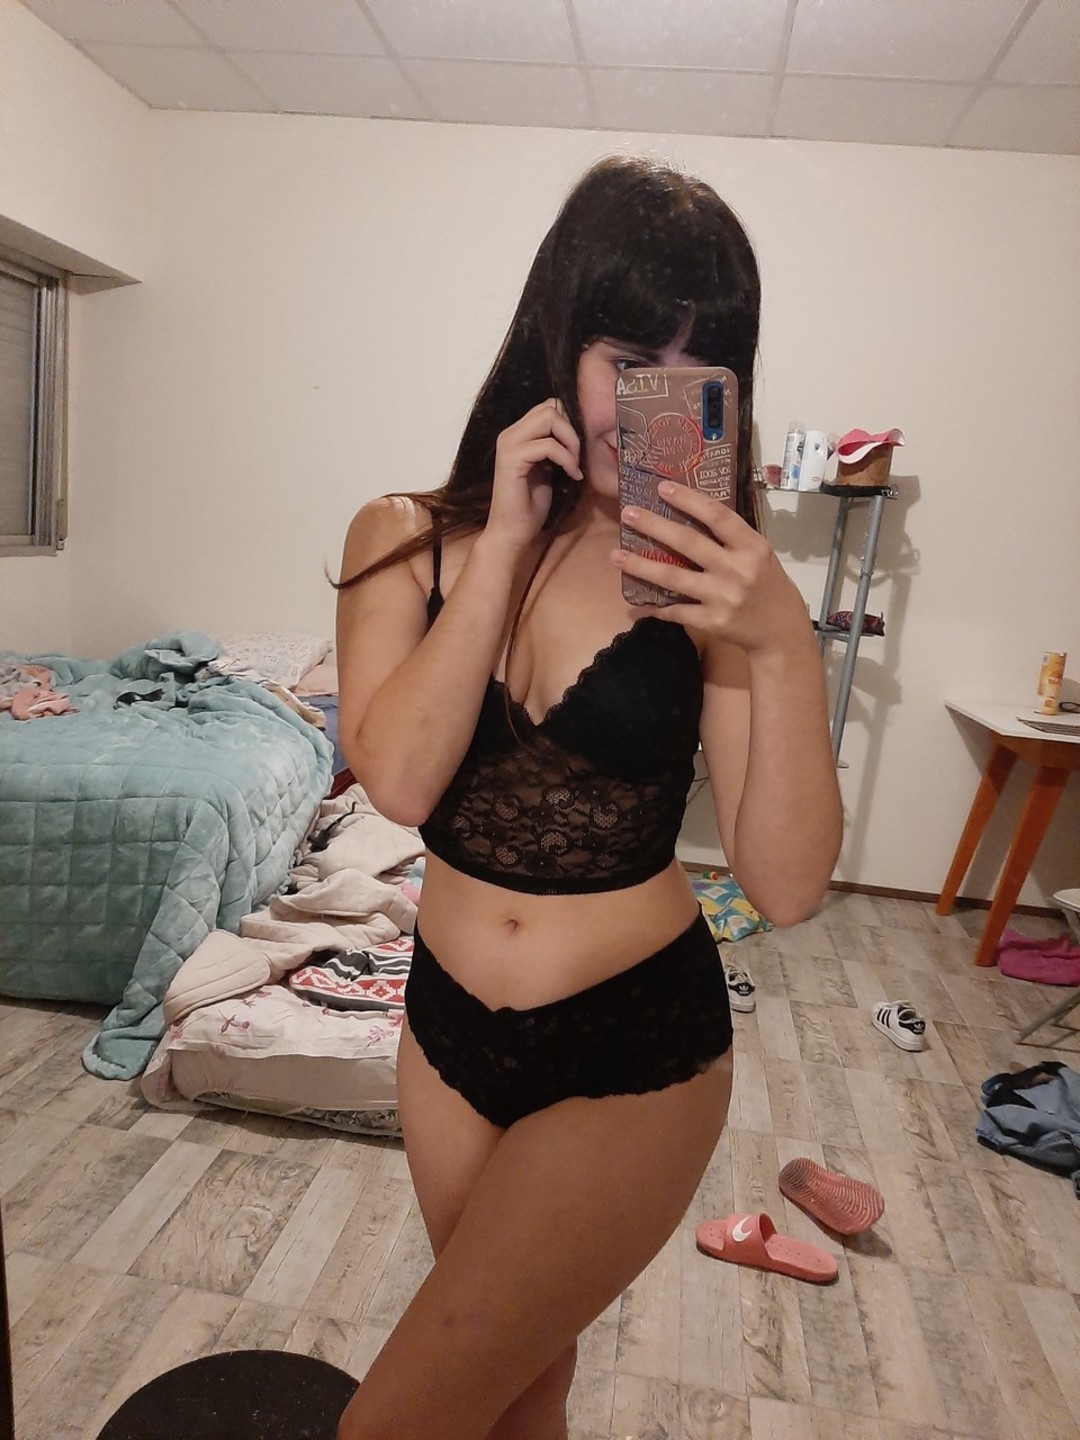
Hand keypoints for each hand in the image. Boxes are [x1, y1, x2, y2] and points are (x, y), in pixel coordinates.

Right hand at [485, 399, 582, 550]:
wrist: (512, 532)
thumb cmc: (529, 505)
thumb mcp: (547, 468)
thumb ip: (553, 447)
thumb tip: (572, 431)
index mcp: (518, 434)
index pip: (549, 406)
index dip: (568, 424)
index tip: (575, 451)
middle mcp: (510, 433)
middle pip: (551, 407)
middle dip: (572, 431)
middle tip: (576, 458)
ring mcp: (509, 444)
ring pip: (550, 418)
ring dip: (570, 442)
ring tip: (573, 467)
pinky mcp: (512, 459)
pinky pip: (549, 445)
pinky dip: (566, 459)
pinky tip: (571, 476)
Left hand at [613, 482, 809, 653]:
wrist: (780, 629)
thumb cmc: (766, 583)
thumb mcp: (758, 553)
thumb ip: (730, 537)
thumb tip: (689, 512)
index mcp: (751, 546)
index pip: (717, 516)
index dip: (689, 500)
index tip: (662, 487)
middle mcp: (736, 569)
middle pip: (688, 543)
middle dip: (654, 526)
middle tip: (628, 514)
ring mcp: (723, 597)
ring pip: (674, 577)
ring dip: (641, 565)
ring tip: (615, 556)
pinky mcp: (713, 622)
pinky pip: (677, 610)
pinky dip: (657, 606)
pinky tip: (638, 601)